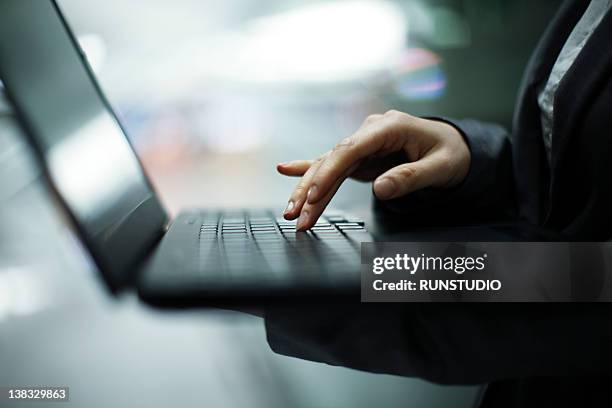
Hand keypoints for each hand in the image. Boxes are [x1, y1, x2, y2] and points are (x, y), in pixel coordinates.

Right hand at [277, 110, 470, 229]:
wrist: (452, 145)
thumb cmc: (449, 153)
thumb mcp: (440, 167)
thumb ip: (410, 177)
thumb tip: (380, 189)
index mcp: (388, 127)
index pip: (351, 149)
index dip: (329, 173)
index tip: (314, 196)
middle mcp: (369, 132)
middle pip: (332, 160)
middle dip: (311, 189)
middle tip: (297, 216)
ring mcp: (362, 144)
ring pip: (327, 166)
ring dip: (308, 191)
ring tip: (291, 214)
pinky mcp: (359, 157)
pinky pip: (332, 166)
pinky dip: (310, 171)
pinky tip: (286, 170)